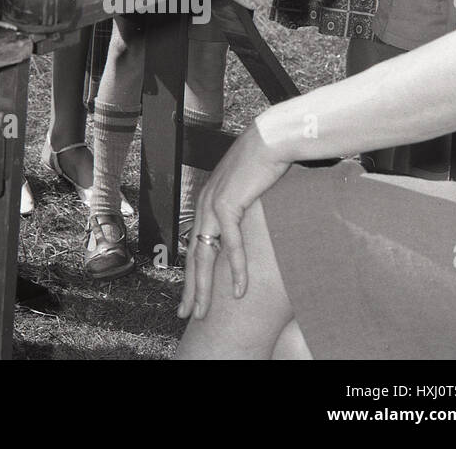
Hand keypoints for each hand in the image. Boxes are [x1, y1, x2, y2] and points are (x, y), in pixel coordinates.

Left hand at [177, 124, 290, 322]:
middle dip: (190, 288)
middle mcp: (205, 206)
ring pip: (204, 255)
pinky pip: (231, 244)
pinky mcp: (227, 204)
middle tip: (186, 314)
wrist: (269, 141)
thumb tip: (253, 232)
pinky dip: (235, 268)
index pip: (196, 245)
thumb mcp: (250, 194)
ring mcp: (213, 205)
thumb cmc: (264, 165)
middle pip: (193, 256)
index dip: (193, 273)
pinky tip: (239, 290)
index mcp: (208, 203)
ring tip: (203, 312)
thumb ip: (245, 213)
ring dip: (204, 287)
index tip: (191, 296)